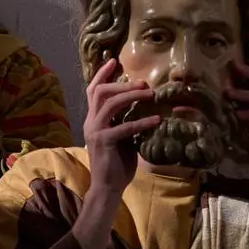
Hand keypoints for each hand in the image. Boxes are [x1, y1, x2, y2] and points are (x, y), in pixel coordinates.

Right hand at [83, 59, 160, 199]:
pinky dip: (141, 122)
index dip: (102, 75)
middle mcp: (91, 122)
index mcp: (93, 119)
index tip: (114, 61)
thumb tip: (142, 106)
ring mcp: (95, 131)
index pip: (93, 91)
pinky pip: (124, 127)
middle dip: (122, 84)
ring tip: (150, 95)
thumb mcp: (120, 137)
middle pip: (100, 93)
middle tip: (143, 83)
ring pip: (110, 104)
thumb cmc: (117, 163)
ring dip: (131, 96)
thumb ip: (124, 121)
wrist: (107, 187)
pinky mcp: (104, 142)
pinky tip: (156, 120)